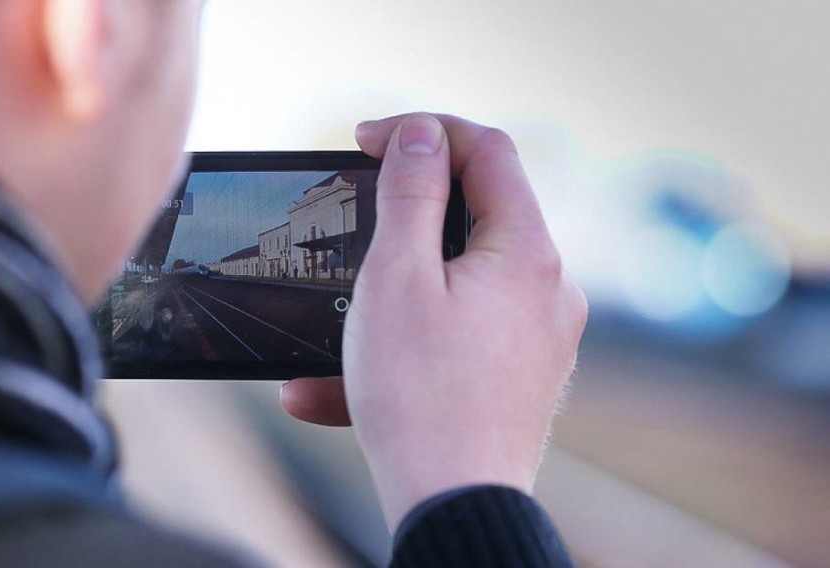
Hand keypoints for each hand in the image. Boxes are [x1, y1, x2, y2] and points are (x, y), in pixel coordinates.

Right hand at [280, 113, 586, 529]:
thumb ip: (412, 195)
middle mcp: (547, 289)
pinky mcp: (519, 373)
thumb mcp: (399, 278)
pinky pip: (460, 334)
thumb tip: (421, 136)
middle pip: (476, 213)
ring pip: (458, 283)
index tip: (365, 139)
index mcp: (526, 253)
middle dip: (404, 213)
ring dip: (392, 293)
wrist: (454, 506)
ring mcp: (537, 335)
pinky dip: (409, 340)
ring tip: (330, 326)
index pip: (487, 151)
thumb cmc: (420, 396)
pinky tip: (337, 385)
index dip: (423, 132)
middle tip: (352, 216)